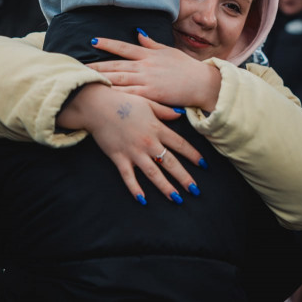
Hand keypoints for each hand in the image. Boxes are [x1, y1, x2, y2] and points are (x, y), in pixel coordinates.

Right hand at [57, 83, 206, 203]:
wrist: (98, 106)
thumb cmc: (123, 102)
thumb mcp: (148, 103)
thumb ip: (165, 111)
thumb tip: (180, 114)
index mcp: (157, 129)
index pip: (181, 145)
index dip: (194, 156)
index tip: (204, 165)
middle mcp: (148, 143)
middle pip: (171, 163)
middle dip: (184, 178)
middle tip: (195, 191)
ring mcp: (134, 152)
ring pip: (153, 174)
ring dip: (166, 187)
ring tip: (176, 199)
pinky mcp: (119, 158)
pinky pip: (128, 177)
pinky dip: (135, 189)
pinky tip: (143, 200)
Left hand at [88, 31, 220, 110]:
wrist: (202, 83)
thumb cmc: (187, 67)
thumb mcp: (169, 51)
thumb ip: (152, 44)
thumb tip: (138, 32)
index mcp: (149, 55)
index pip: (124, 47)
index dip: (107, 43)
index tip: (93, 41)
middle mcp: (145, 66)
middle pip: (116, 65)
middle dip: (97, 65)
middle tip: (79, 65)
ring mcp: (147, 81)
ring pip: (120, 79)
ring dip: (102, 79)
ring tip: (86, 79)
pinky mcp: (151, 95)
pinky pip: (130, 95)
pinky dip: (117, 95)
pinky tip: (105, 96)